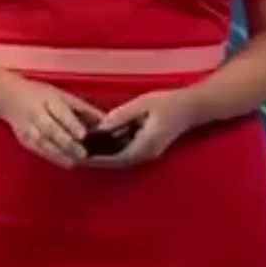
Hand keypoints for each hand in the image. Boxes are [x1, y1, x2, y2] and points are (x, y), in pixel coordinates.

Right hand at [0, 78, 103, 168]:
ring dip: (60, 154)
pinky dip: (52, 157)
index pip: (60, 112)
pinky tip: (65, 163)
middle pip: (51, 129)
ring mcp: (28, 128)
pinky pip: (39, 150)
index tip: (83, 134)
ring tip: (75, 162)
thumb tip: (104, 121)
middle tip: (83, 153)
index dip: (71, 123)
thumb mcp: (62, 95)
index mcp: (48, 99)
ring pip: (43, 142)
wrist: (9, 98)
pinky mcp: (25, 139)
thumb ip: (82, 108)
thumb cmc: (40, 95)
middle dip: (67, 143)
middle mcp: (36, 113)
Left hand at [83, 89, 201, 168]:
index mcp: (145, 145)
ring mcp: (148, 153)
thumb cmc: (168, 103)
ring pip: (120, 160)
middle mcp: (146, 154)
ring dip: (101, 158)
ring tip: (80, 151)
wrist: (192, 108)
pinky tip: (97, 145)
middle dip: (95, 161)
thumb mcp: (143, 104)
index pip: (116, 158)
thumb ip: (121, 116)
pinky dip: (110, 152)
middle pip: (116, 163)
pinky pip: (125, 154)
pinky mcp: (148, 148)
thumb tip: (101, 126)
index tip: (79, 157)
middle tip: (73, 155)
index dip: (96, 159)